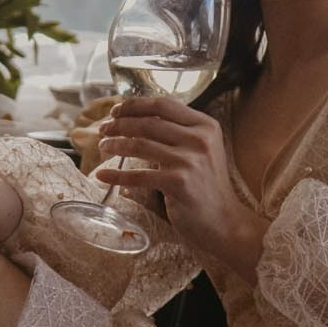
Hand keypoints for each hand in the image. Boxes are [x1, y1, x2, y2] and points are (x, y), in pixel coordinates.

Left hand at [94, 97, 268, 277]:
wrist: (225, 221)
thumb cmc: (207, 186)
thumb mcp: (201, 150)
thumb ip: (178, 134)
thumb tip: (138, 120)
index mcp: (205, 126)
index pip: (163, 105)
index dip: (135, 105)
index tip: (115, 110)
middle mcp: (199, 139)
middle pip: (148, 123)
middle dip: (119, 124)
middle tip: (103, 129)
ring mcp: (189, 161)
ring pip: (140, 145)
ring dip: (115, 144)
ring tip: (102, 147)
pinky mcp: (178, 183)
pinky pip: (139, 176)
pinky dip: (116, 175)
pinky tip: (102, 175)